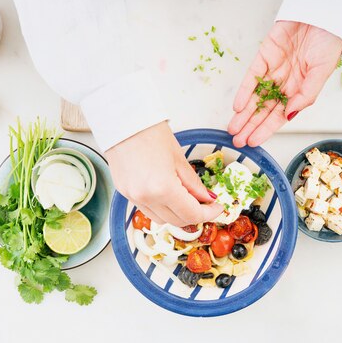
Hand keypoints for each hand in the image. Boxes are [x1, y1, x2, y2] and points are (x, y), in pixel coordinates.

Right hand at [105, 121, 222, 225]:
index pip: (192, 214)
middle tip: (206, 204)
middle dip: (195, 215)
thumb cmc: (151, 132)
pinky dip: (162, 208)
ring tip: (187, 198)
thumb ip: (193, 183)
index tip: (218, 208)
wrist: (123, 121)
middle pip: (177, 221)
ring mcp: (133, 197)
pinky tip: (169, 195)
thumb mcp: (179, 158)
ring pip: (161, 219)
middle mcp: (146, 198)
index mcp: (162, 188)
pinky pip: (148, 209)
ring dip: (177, 214)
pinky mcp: (124, 193)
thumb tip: (206, 198)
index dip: (209, 214)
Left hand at [228, 21, 341, 146]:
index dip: (266, 129)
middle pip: (264, 109)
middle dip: (250, 125)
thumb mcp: (322, 72)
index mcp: (300, 89)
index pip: (280, 115)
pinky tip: (238, 106)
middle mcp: (285, 82)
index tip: (254, 141)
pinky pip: (251, 76)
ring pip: (255, 96)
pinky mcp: (264, 55)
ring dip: (244, 113)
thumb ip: (306, 95)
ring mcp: (274, 69)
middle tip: (238, 140)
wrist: (323, 13)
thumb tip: (289, 114)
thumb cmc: (329, 42)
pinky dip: (244, 91)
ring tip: (234, 128)